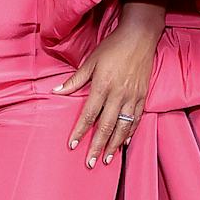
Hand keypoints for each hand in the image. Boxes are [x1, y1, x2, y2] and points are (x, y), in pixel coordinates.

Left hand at [52, 20, 158, 166]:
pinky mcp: (143, 96)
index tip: (73, 145)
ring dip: (114, 145)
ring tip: (106, 159)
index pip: (89, 114)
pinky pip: (136, 119)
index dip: (80, 131)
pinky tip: (125, 142)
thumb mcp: (90, 61)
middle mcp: (118, 94)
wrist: (139, 36)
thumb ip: (75, 80)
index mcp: (102, 86)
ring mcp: (132, 97)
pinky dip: (130, 132)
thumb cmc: (112, 47)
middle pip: (106, 126)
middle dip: (97, 146)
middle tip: (90, 163)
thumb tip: (56, 91)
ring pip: (123, 127)